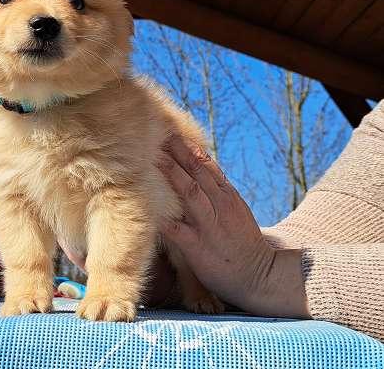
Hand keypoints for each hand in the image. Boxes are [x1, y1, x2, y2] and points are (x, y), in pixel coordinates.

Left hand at [157, 135, 309, 317]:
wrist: (261, 275)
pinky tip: (148, 207)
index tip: (174, 133)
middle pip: (197, 173)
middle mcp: (220, 206)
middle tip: (159, 135)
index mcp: (228, 196)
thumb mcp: (236, 211)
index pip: (208, 166)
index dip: (189, 149)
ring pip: (190, 193)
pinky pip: (177, 230)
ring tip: (154, 158)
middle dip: (178, 153)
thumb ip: (219, 193)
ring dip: (171, 174)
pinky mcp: (198, 247)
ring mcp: (209, 225)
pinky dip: (164, 217)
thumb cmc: (243, 244)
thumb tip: (200, 173)